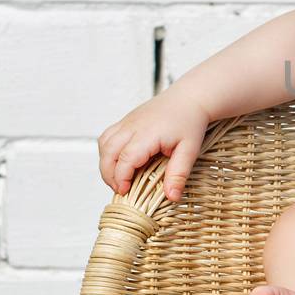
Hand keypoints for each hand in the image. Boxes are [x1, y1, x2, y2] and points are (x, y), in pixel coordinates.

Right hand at [97, 86, 211, 203]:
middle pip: (108, 152)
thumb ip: (179, 173)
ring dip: (106, 164)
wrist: (189, 97)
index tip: (125, 192)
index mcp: (147, 134)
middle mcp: (132, 126)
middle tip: (120, 190)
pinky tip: (118, 163)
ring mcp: (127, 122)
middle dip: (109, 175)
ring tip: (118, 179)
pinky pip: (107, 137)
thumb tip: (172, 197)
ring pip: (104, 144)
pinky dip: (107, 152)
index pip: (125, 158)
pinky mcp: (126, 121)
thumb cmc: (190, 122)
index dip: (121, 178)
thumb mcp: (190, 150)